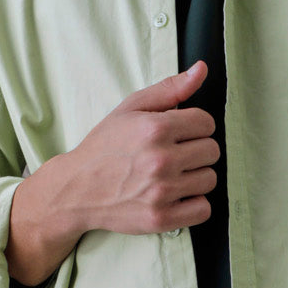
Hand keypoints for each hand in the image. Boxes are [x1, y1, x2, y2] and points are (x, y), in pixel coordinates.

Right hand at [65, 59, 220, 235]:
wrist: (76, 189)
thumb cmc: (104, 146)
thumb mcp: (131, 108)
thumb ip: (170, 88)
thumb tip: (202, 69)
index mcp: (156, 128)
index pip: (207, 123)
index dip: (194, 126)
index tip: (179, 133)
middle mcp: (161, 159)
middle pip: (212, 151)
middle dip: (196, 150)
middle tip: (174, 154)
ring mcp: (161, 191)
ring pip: (210, 179)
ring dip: (195, 176)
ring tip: (172, 175)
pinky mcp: (161, 218)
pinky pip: (203, 209)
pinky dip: (194, 204)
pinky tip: (176, 195)